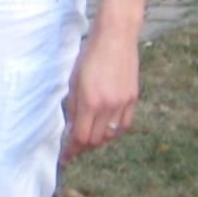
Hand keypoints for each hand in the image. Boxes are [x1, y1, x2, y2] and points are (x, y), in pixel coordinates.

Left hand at [60, 27, 138, 161]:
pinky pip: (124, 125)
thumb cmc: (89, 57)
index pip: (80, 137)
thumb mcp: (73, 81)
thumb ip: (72, 106)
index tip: (65, 158)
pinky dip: (113, 132)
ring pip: (111, 135)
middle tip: (73, 148)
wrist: (115, 38)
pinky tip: (105, 130)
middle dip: (82, 148)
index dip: (71, 150)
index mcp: (90, 101)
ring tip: (87, 139)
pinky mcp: (133, 99)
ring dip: (98, 140)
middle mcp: (108, 106)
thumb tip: (69, 128)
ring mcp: (123, 103)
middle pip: (95, 140)